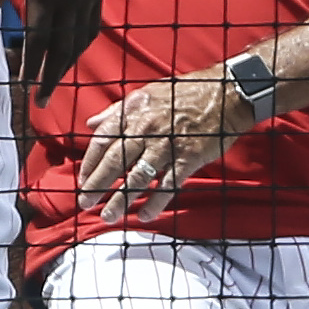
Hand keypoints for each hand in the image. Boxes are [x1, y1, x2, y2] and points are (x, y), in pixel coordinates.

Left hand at [78, 69, 251, 221]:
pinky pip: (168, 184)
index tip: (82, 180)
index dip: (90, 162)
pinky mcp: (188, 159)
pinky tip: (145, 215)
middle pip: (114, 162)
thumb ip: (117, 111)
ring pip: (137, 177)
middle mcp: (145, 130)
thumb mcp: (146, 93)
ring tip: (109, 215)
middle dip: (97, 185)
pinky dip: (156, 202)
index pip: (102, 141)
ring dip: (121, 199)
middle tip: (85, 202)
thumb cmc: (184, 92)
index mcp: (133, 113)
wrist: (226, 93)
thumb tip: (91, 123)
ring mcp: (166, 146)